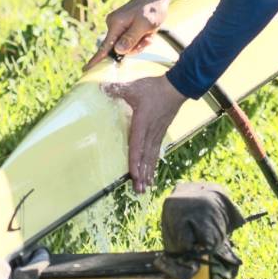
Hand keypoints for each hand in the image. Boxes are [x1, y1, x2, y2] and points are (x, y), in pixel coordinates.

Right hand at [88, 0, 177, 68]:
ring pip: (127, 45)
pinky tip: (147, 32)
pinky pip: (130, 40)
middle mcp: (113, 25)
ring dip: (140, 42)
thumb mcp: (144, 24)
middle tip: (148, 38)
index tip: (86, 70)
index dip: (96, 60)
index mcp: (116, 24)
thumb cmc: (152, 9)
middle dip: (135, 47)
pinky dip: (140, 39)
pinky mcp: (123, 27)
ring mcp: (118, 26)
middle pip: (120, 49)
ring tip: (149, 33)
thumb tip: (117, 50)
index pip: (104, 47)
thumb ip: (131, 38)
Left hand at [101, 74, 186, 192]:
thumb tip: (100, 88)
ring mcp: (157, 134)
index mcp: (142, 123)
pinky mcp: (161, 133)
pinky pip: (156, 152)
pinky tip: (152, 174)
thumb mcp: (134, 87)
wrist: (176, 87)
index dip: (134, 161)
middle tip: (139, 191)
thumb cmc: (154, 88)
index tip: (133, 175)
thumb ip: (117, 89)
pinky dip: (153, 164)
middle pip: (145, 157)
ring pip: (152, 157)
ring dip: (148, 173)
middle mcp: (150, 132)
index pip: (137, 146)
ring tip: (145, 188)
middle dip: (142, 175)